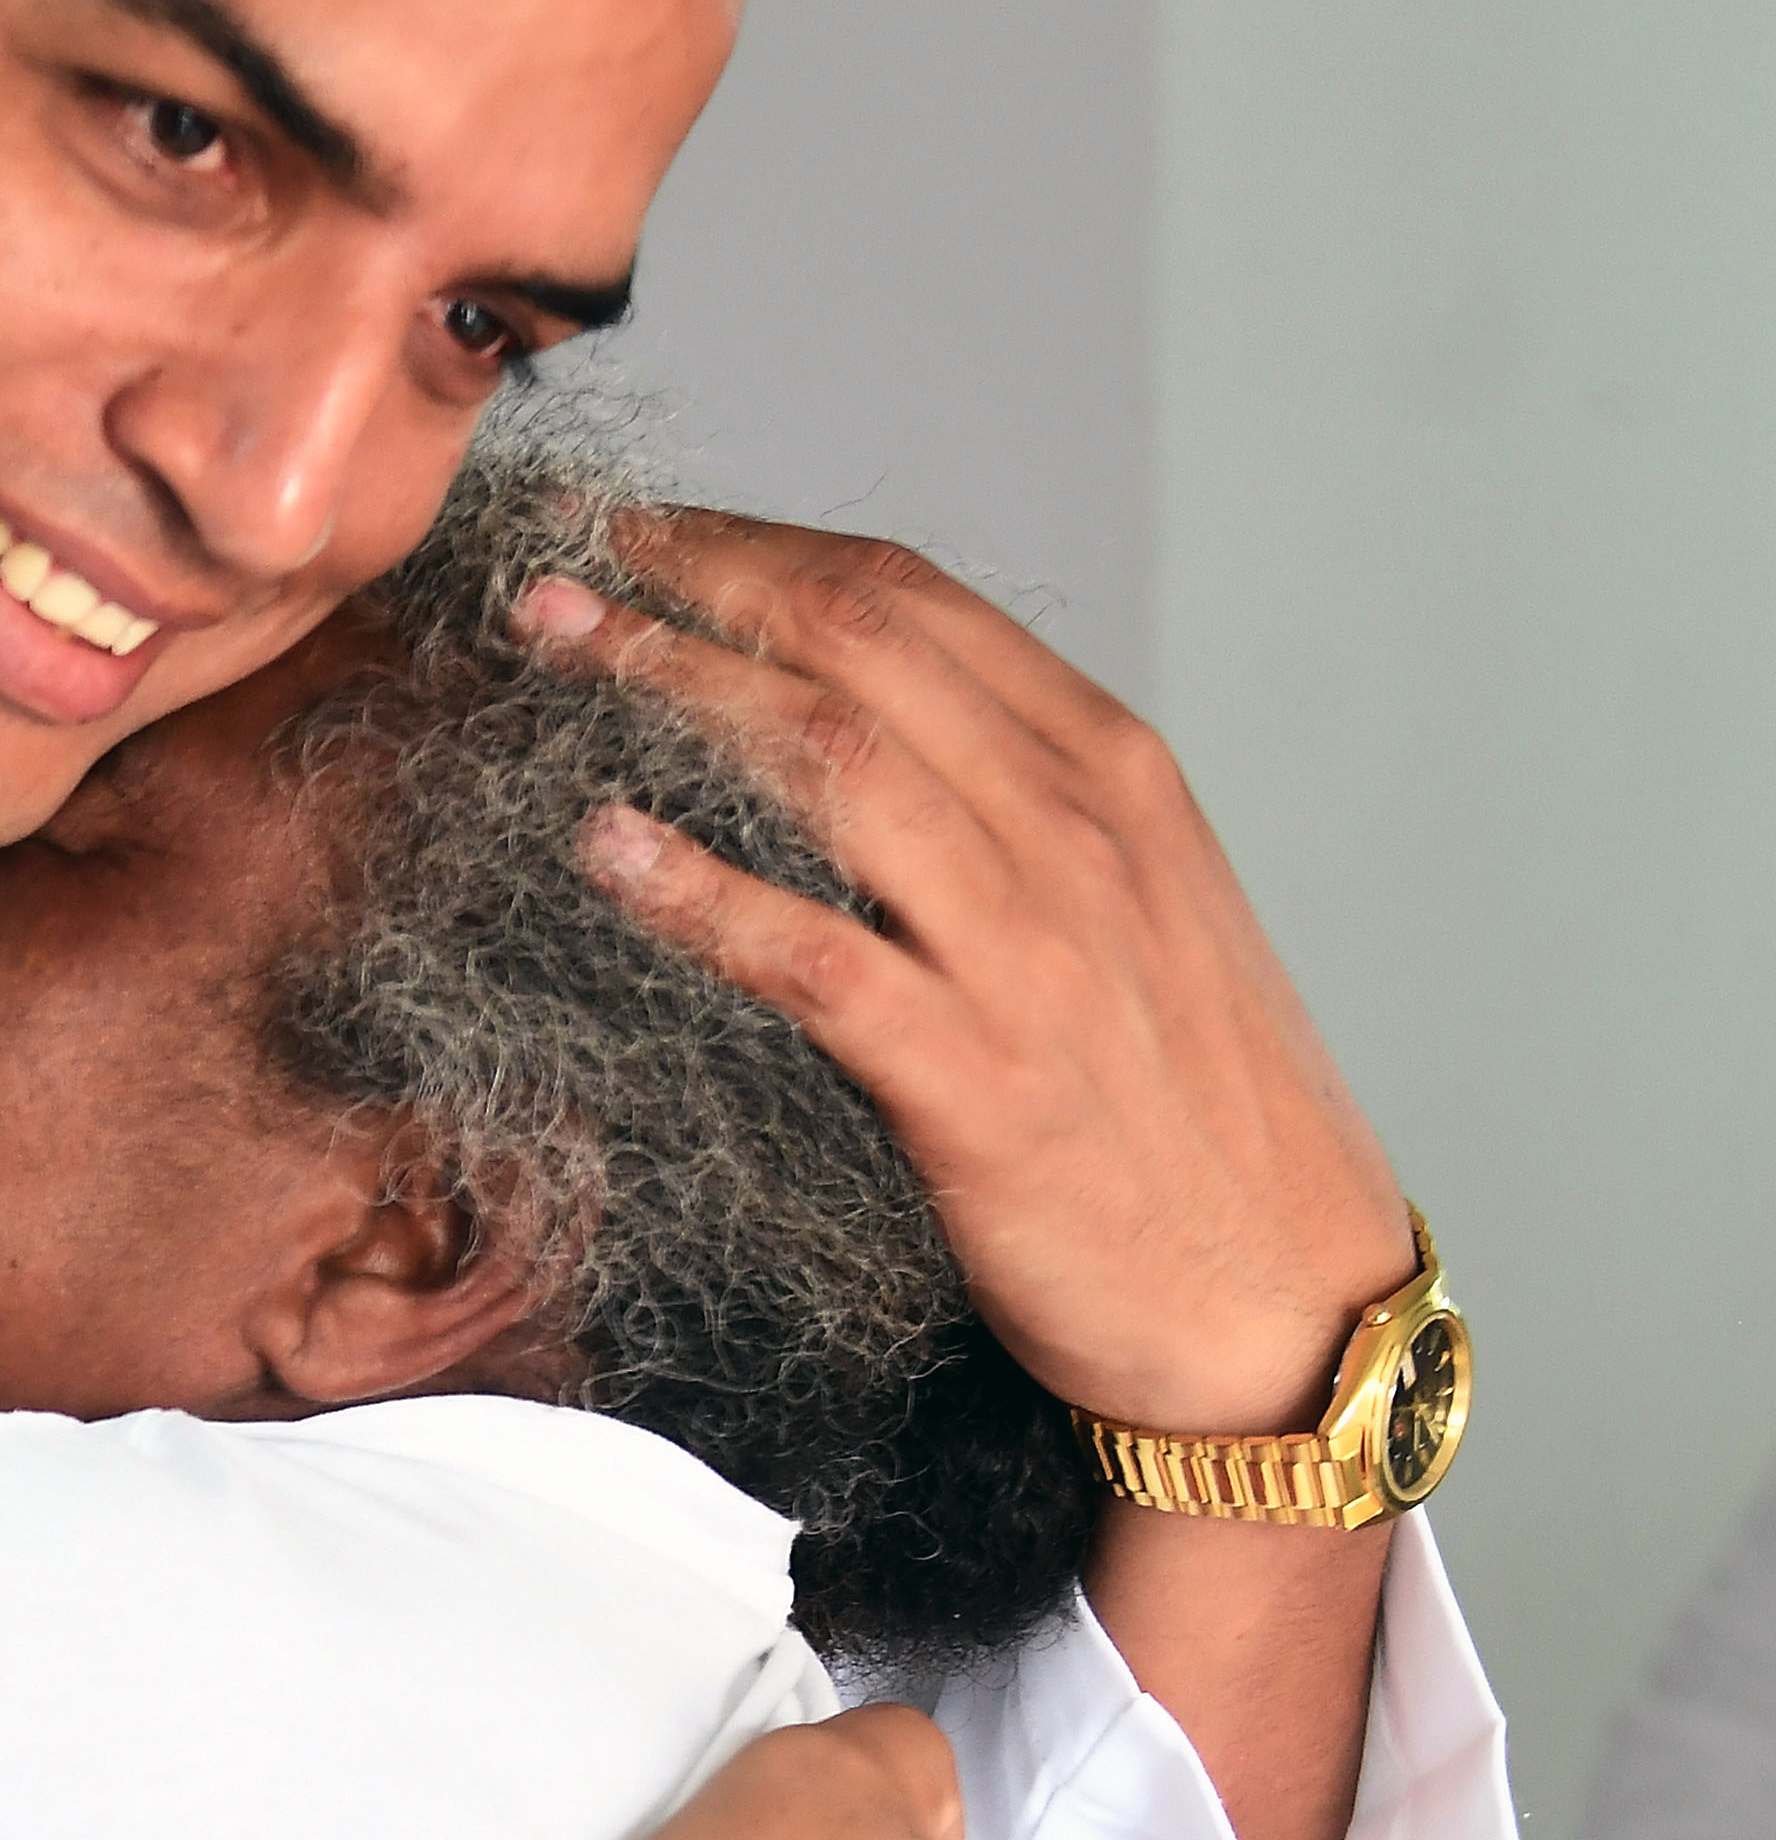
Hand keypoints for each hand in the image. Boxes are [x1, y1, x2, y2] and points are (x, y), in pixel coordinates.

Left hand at [521, 513, 1408, 1435]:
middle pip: (854, 645)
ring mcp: (1028, 949)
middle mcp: (1076, 832)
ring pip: (826, 761)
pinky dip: (696, 888)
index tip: (645, 535)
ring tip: (555, 648)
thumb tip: (860, 724)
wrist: (1285, 1304)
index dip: (757, 547)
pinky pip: (811, 954)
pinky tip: (601, 845)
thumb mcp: (1132, 906)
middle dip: (692, 583)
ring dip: (670, 683)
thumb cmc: (1193, 1110)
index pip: (911, 603)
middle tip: (561, 562)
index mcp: (1112, 774)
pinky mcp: (975, 1079)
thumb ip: (1013, 805)